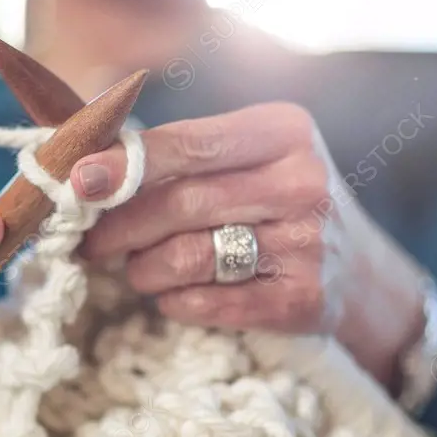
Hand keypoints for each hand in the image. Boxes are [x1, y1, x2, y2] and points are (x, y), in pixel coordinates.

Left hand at [70, 102, 427, 389]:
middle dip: (119, 227)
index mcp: (284, 132)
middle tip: (89, 242)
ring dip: (143, 269)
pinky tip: (172, 294)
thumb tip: (88, 173)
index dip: (124, 165)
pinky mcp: (301, 300)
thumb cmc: (279, 205)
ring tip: (136, 270)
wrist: (359, 273)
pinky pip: (207, 304)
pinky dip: (174, 301)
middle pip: (181, 203)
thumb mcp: (250, 159)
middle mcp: (302, 184)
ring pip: (187, 257)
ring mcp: (306, 245)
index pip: (187, 145)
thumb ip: (181, 157)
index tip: (77, 182)